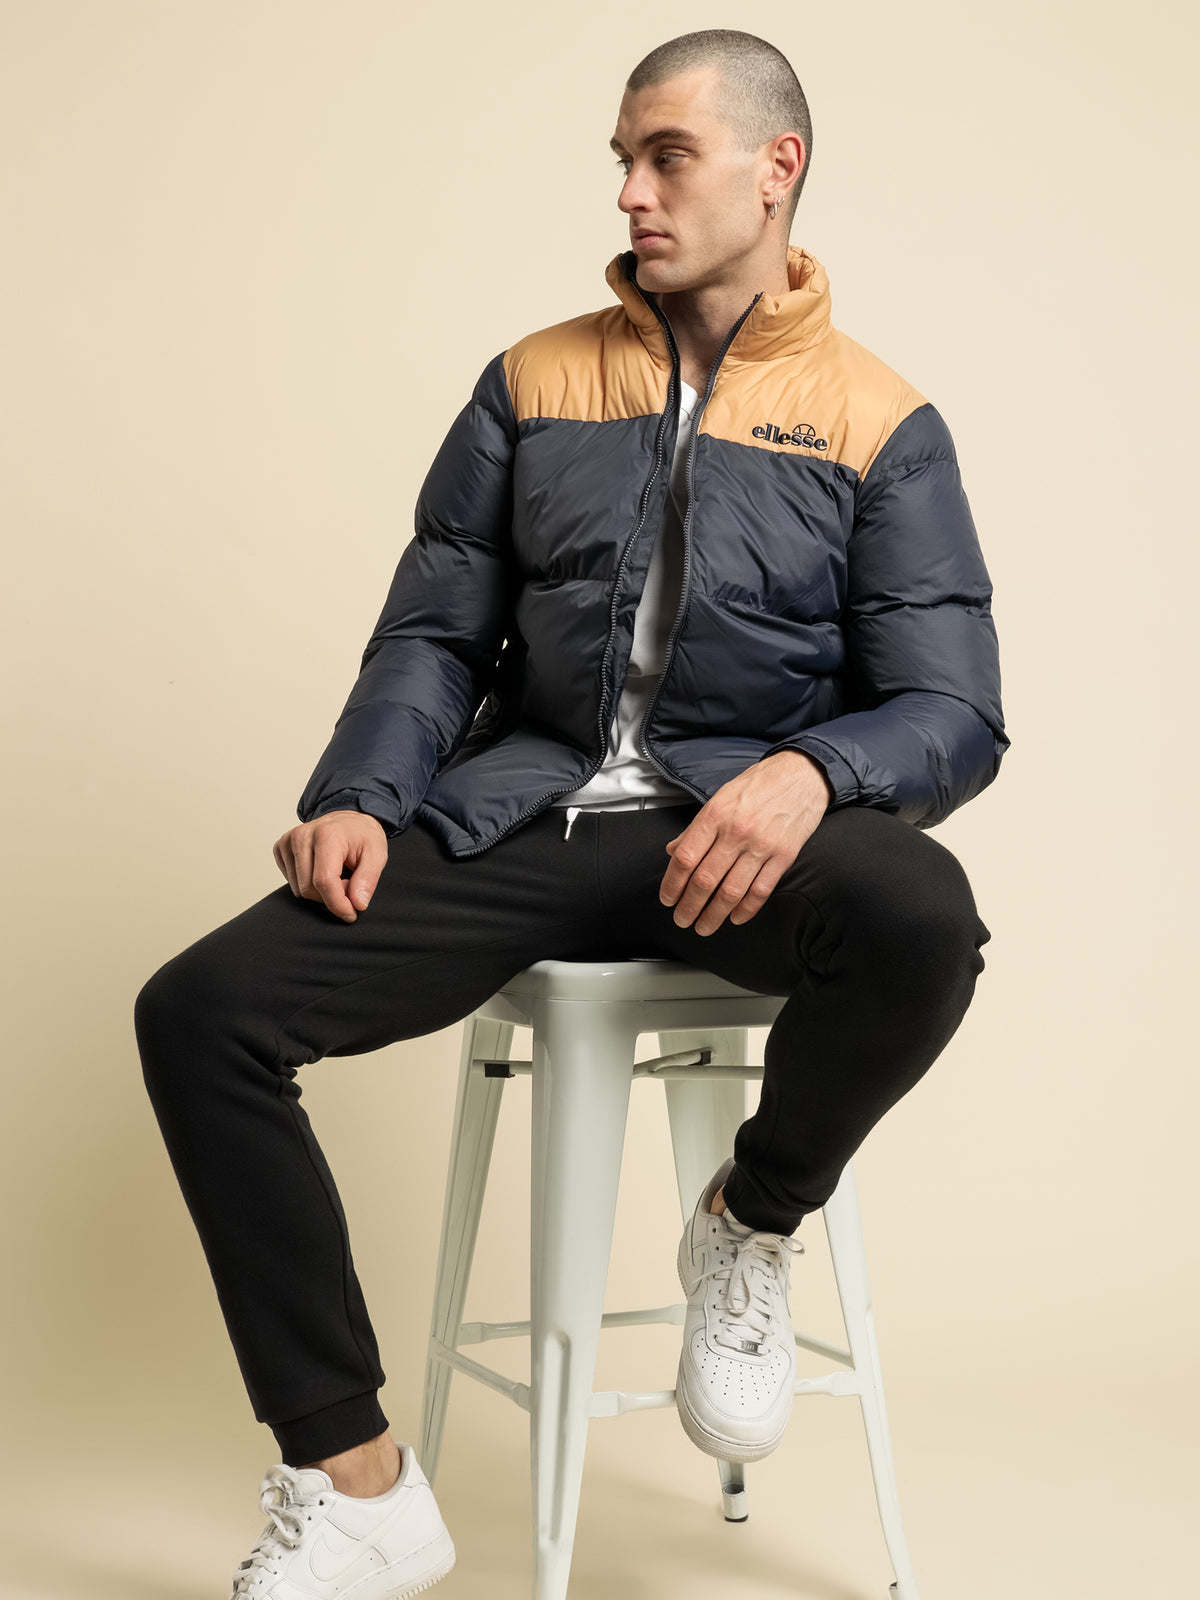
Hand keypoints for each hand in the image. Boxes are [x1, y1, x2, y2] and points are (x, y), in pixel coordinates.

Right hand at [273, 810, 387, 922]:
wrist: (349, 819)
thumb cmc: (362, 836)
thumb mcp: (377, 854)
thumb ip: (368, 880)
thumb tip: (357, 904)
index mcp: (327, 835)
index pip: (324, 881)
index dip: (338, 904)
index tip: (351, 914)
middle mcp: (302, 836)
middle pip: (309, 889)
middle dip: (331, 896)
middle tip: (348, 884)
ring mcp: (288, 841)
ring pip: (299, 889)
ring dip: (320, 891)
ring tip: (337, 875)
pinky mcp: (281, 848)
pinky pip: (291, 882)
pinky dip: (308, 883)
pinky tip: (320, 870)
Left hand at [659, 751, 832, 935]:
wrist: (802, 774)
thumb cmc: (759, 784)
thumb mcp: (720, 797)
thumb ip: (697, 827)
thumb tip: (673, 851)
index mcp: (715, 815)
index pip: (685, 858)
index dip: (672, 884)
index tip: (668, 898)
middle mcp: (736, 831)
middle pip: (705, 880)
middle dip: (689, 906)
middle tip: (682, 919)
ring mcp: (761, 845)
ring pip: (731, 891)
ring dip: (714, 915)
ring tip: (704, 926)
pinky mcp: (784, 855)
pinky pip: (761, 890)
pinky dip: (746, 909)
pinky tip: (735, 917)